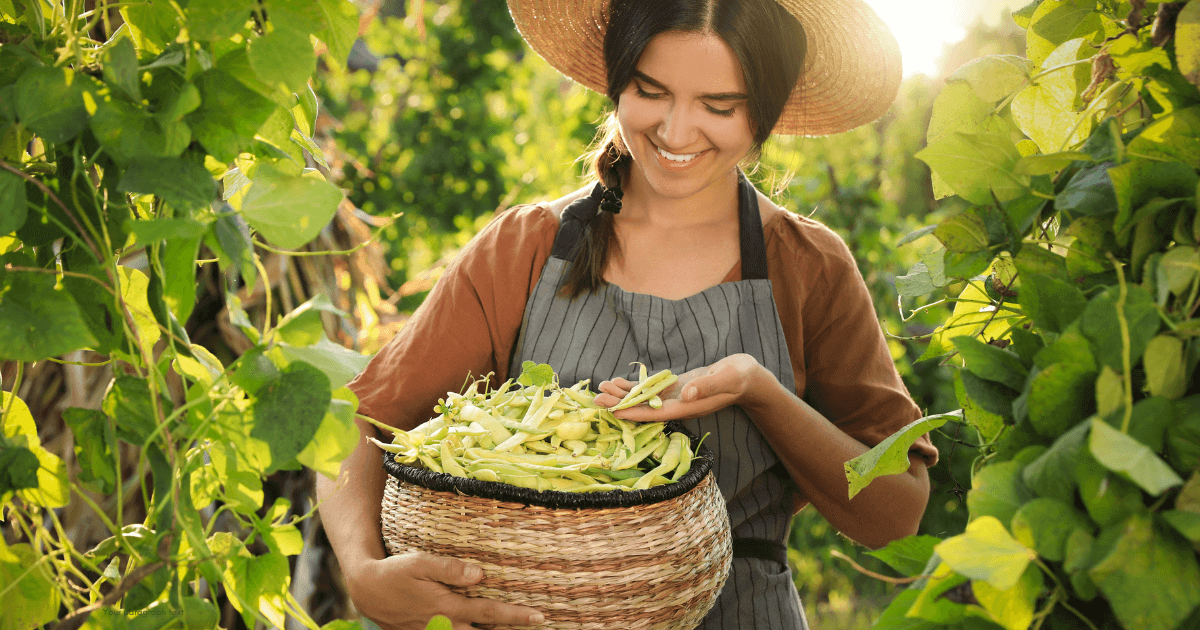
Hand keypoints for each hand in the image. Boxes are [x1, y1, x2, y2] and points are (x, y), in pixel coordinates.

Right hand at [345, 551, 544, 629]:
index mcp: (448, 608)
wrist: (367, 591)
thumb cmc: (395, 573)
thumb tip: (479, 574)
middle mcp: (446, 626)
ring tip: (513, 627)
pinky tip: (481, 627)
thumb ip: (449, 569)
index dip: (516, 616)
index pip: (490, 614)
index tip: (538, 616)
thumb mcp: (420, 563)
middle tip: (536, 624)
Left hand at [594, 354, 769, 422]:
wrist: (747, 376)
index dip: (635, 414)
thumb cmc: (740, 377)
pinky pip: (651, 390)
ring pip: (644, 399)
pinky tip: (618, 382)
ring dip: (622, 395)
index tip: (614, 413)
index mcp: (689, 407)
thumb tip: (687, 393)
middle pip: (645, 409)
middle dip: (620, 404)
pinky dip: (634, 387)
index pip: (657, 414)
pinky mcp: (676, 388)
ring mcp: (676, 398)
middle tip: (595, 400)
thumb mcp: (727, 378)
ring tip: (600, 388)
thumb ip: (708, 386)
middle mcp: (679, 406)